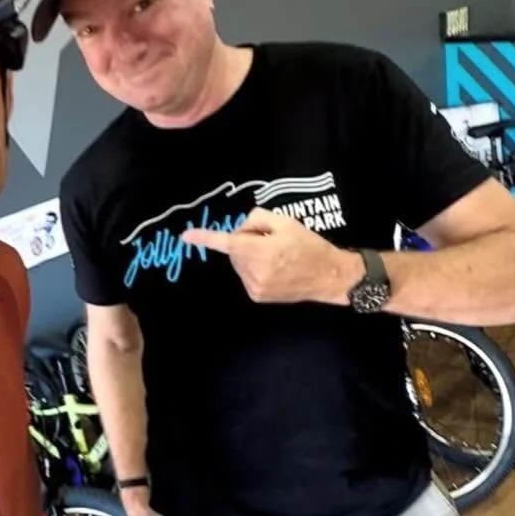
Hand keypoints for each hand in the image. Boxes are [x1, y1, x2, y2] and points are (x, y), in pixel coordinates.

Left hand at [180, 208, 360, 304]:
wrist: (329, 277)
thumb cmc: (309, 246)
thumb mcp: (286, 222)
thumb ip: (257, 219)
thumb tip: (241, 230)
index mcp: (259, 251)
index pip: (226, 242)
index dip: (204, 238)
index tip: (185, 236)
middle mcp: (253, 272)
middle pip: (234, 250)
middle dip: (246, 241)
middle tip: (270, 239)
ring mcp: (254, 287)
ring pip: (239, 264)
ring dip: (250, 256)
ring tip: (276, 255)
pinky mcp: (257, 296)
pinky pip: (246, 275)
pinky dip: (255, 268)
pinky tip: (275, 269)